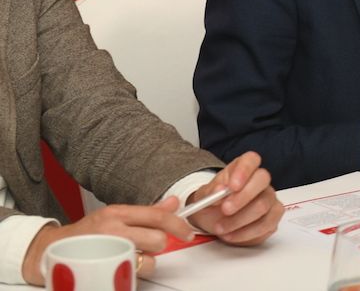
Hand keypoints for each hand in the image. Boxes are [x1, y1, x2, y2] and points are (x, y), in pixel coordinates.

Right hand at [22, 198, 190, 284]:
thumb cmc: (86, 234)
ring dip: (145, 262)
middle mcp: (113, 230)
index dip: (178, 225)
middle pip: (157, 239)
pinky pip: (133, 276)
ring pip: (148, 261)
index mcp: (117, 213)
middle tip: (145, 246)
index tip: (188, 232)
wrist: (51, 251)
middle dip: (157, 245)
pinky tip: (122, 268)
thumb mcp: (115, 215)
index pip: (156, 216)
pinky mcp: (104, 272)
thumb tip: (174, 203)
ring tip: (130, 258)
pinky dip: (132, 275)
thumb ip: (147, 212)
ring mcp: (108, 252)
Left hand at [187, 151, 282, 246]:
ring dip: (239, 220)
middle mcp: (260, 181)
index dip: (244, 171)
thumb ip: (211, 191)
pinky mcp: (273, 218)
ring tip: (220, 227)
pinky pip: (266, 225)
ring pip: (263, 206)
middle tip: (224, 210)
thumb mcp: (205, 195)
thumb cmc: (212, 203)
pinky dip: (245, 233)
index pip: (251, 160)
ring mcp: (269, 199)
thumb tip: (219, 190)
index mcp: (244, 167)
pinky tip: (231, 235)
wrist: (213, 220)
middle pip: (262, 181)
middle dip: (242, 197)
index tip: (231, 186)